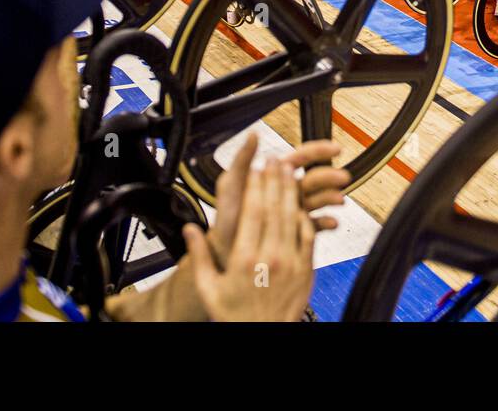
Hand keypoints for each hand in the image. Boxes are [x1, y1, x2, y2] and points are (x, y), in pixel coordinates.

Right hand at [187, 161, 316, 321]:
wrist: (263, 338)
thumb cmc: (235, 316)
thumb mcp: (209, 288)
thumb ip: (199, 257)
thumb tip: (189, 231)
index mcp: (244, 259)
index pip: (252, 211)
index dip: (255, 186)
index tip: (255, 168)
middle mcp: (270, 257)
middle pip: (274, 208)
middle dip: (274, 180)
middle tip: (274, 160)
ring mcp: (291, 263)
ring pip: (293, 217)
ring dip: (291, 192)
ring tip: (289, 171)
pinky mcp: (306, 269)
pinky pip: (308, 236)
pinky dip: (305, 216)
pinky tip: (300, 203)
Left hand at [207, 135, 348, 268]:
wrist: (225, 250)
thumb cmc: (226, 216)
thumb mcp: (231, 185)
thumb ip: (242, 159)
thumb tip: (253, 133)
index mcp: (275, 175)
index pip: (301, 158)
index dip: (319, 151)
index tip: (337, 148)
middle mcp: (287, 190)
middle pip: (315, 178)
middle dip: (330, 176)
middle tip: (343, 178)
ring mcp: (294, 210)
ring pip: (319, 200)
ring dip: (331, 197)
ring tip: (339, 200)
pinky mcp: (296, 231)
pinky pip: (315, 226)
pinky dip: (325, 223)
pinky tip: (332, 223)